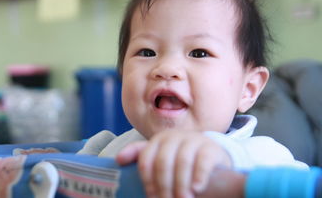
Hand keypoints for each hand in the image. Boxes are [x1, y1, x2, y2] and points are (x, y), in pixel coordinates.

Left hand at [116, 129, 232, 197]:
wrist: (210, 152)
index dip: (147, 180)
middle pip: (163, 162)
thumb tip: (118, 160)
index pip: (146, 159)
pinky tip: (197, 188)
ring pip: (182, 162)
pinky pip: (203, 161)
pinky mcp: (210, 148)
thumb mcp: (160, 154)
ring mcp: (193, 140)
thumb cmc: (178, 156)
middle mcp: (174, 137)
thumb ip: (139, 155)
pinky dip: (199, 175)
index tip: (151, 197)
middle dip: (163, 185)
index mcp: (158, 140)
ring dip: (181, 184)